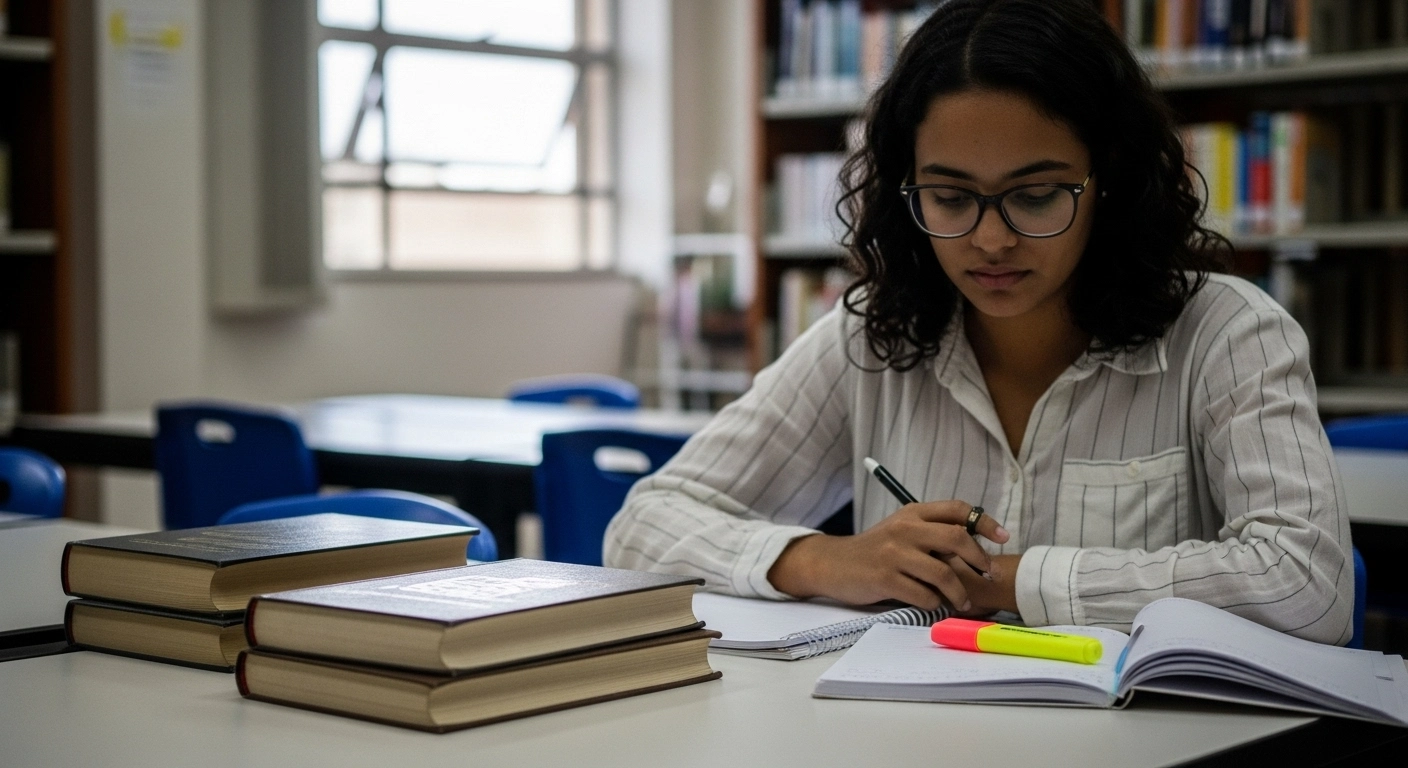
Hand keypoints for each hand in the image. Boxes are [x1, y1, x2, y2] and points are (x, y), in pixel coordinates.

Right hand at [767, 501, 1009, 611]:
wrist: (833, 564)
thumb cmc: (875, 550)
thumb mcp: (901, 529)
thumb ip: (931, 531)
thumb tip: (974, 542)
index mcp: (912, 513)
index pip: (957, 509)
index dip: (984, 522)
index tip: (1003, 537)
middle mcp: (904, 528)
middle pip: (956, 538)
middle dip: (979, 559)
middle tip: (988, 575)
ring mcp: (894, 554)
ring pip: (943, 573)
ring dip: (959, 592)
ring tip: (963, 602)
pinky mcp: (884, 579)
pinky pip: (923, 594)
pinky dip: (935, 603)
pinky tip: (935, 605)